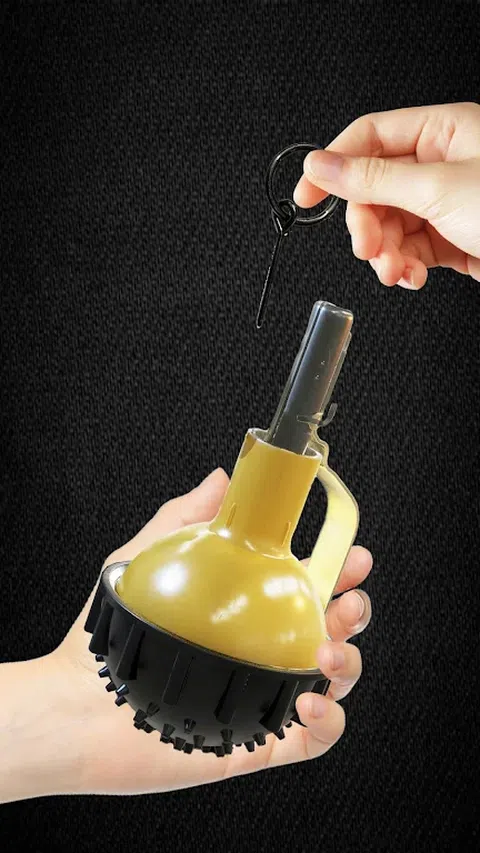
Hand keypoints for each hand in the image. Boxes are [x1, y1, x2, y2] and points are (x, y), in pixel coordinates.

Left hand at [0, 469, 371, 801]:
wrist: (74, 704)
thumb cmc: (108, 632)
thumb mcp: (145, 558)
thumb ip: (185, 516)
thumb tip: (224, 476)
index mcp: (248, 610)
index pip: (307, 585)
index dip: (339, 570)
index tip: (353, 555)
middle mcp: (263, 650)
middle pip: (332, 630)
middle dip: (354, 613)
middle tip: (349, 601)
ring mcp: (262, 696)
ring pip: (334, 682)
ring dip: (349, 665)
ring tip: (327, 652)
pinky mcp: (255, 742)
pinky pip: (312, 740)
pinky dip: (329, 722)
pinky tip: (311, 702)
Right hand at [294, 102, 479, 287]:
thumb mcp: (437, 188)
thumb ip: (374, 179)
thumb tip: (322, 166)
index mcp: (443, 131)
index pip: (371, 137)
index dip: (335, 164)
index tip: (307, 193)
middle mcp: (442, 163)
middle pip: (374, 189)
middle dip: (367, 225)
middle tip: (366, 246)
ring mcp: (444, 202)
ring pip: (389, 226)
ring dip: (385, 254)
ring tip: (393, 271)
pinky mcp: (450, 237)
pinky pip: (410, 250)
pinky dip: (405, 267)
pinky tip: (411, 276)